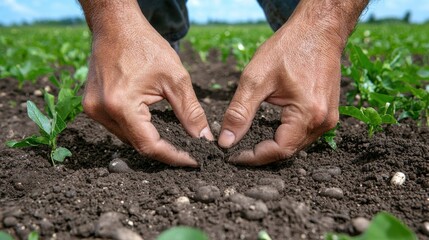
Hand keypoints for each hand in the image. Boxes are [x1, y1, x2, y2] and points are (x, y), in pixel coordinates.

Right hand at [82, 6, 212, 166]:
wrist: (116, 26)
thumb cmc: (145, 46)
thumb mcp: (176, 79)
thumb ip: (190, 112)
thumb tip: (203, 138)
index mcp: (121, 105)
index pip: (150, 145)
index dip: (173, 157)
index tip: (192, 161)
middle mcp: (102, 112)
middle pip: (137, 145)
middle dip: (164, 150)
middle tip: (187, 153)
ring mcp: (93, 109)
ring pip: (127, 139)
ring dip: (149, 141)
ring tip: (173, 142)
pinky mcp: (92, 106)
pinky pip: (118, 128)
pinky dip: (136, 130)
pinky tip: (151, 127)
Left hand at [218, 11, 343, 164]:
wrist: (318, 29)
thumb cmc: (289, 48)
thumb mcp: (256, 79)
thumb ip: (239, 113)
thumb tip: (226, 141)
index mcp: (308, 114)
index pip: (278, 150)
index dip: (254, 158)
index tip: (232, 157)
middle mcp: (323, 121)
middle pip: (288, 151)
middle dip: (262, 154)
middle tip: (237, 152)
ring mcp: (328, 118)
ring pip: (297, 144)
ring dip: (273, 146)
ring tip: (250, 144)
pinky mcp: (327, 112)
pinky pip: (304, 134)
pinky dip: (286, 136)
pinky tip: (270, 132)